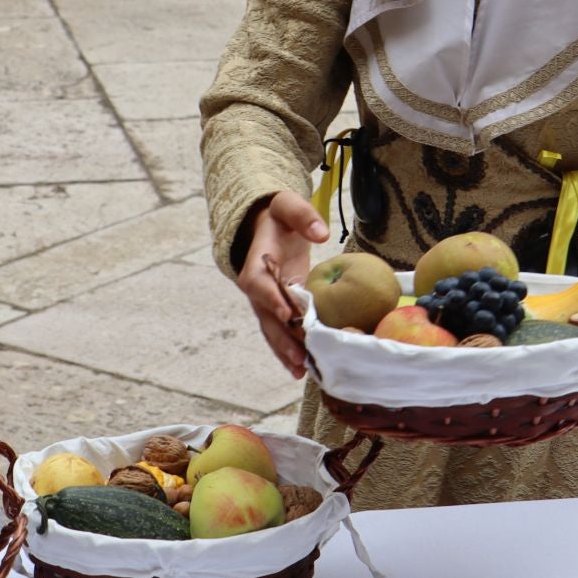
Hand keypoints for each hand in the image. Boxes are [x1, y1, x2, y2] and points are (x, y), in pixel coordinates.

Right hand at [235, 191, 328, 379]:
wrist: (267, 226)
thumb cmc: (279, 216)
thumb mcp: (288, 206)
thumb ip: (303, 215)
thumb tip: (321, 233)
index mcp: (256, 263)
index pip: (259, 284)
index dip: (271, 300)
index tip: (287, 315)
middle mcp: (257, 288)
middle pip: (265, 317)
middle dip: (281, 338)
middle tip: (298, 357)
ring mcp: (265, 302)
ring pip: (272, 330)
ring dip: (285, 351)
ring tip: (301, 371)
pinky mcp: (277, 309)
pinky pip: (280, 332)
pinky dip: (289, 350)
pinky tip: (302, 369)